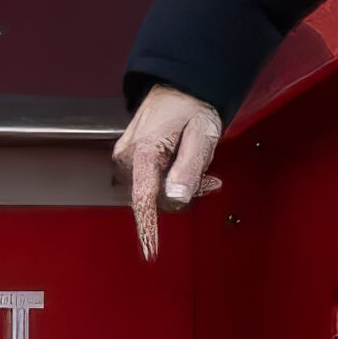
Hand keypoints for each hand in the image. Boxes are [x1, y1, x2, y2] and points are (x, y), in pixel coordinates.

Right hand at [114, 83, 224, 260]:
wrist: (180, 86)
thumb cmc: (192, 106)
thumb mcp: (202, 135)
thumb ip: (189, 168)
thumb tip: (175, 199)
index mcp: (143, 152)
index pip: (144, 198)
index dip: (149, 228)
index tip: (151, 252)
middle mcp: (128, 158)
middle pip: (156, 198)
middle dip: (185, 194)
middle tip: (210, 180)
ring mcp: (127, 159)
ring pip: (156, 192)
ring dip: (182, 187)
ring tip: (204, 171)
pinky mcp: (132, 160)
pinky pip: (153, 182)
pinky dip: (174, 181)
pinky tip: (191, 172)